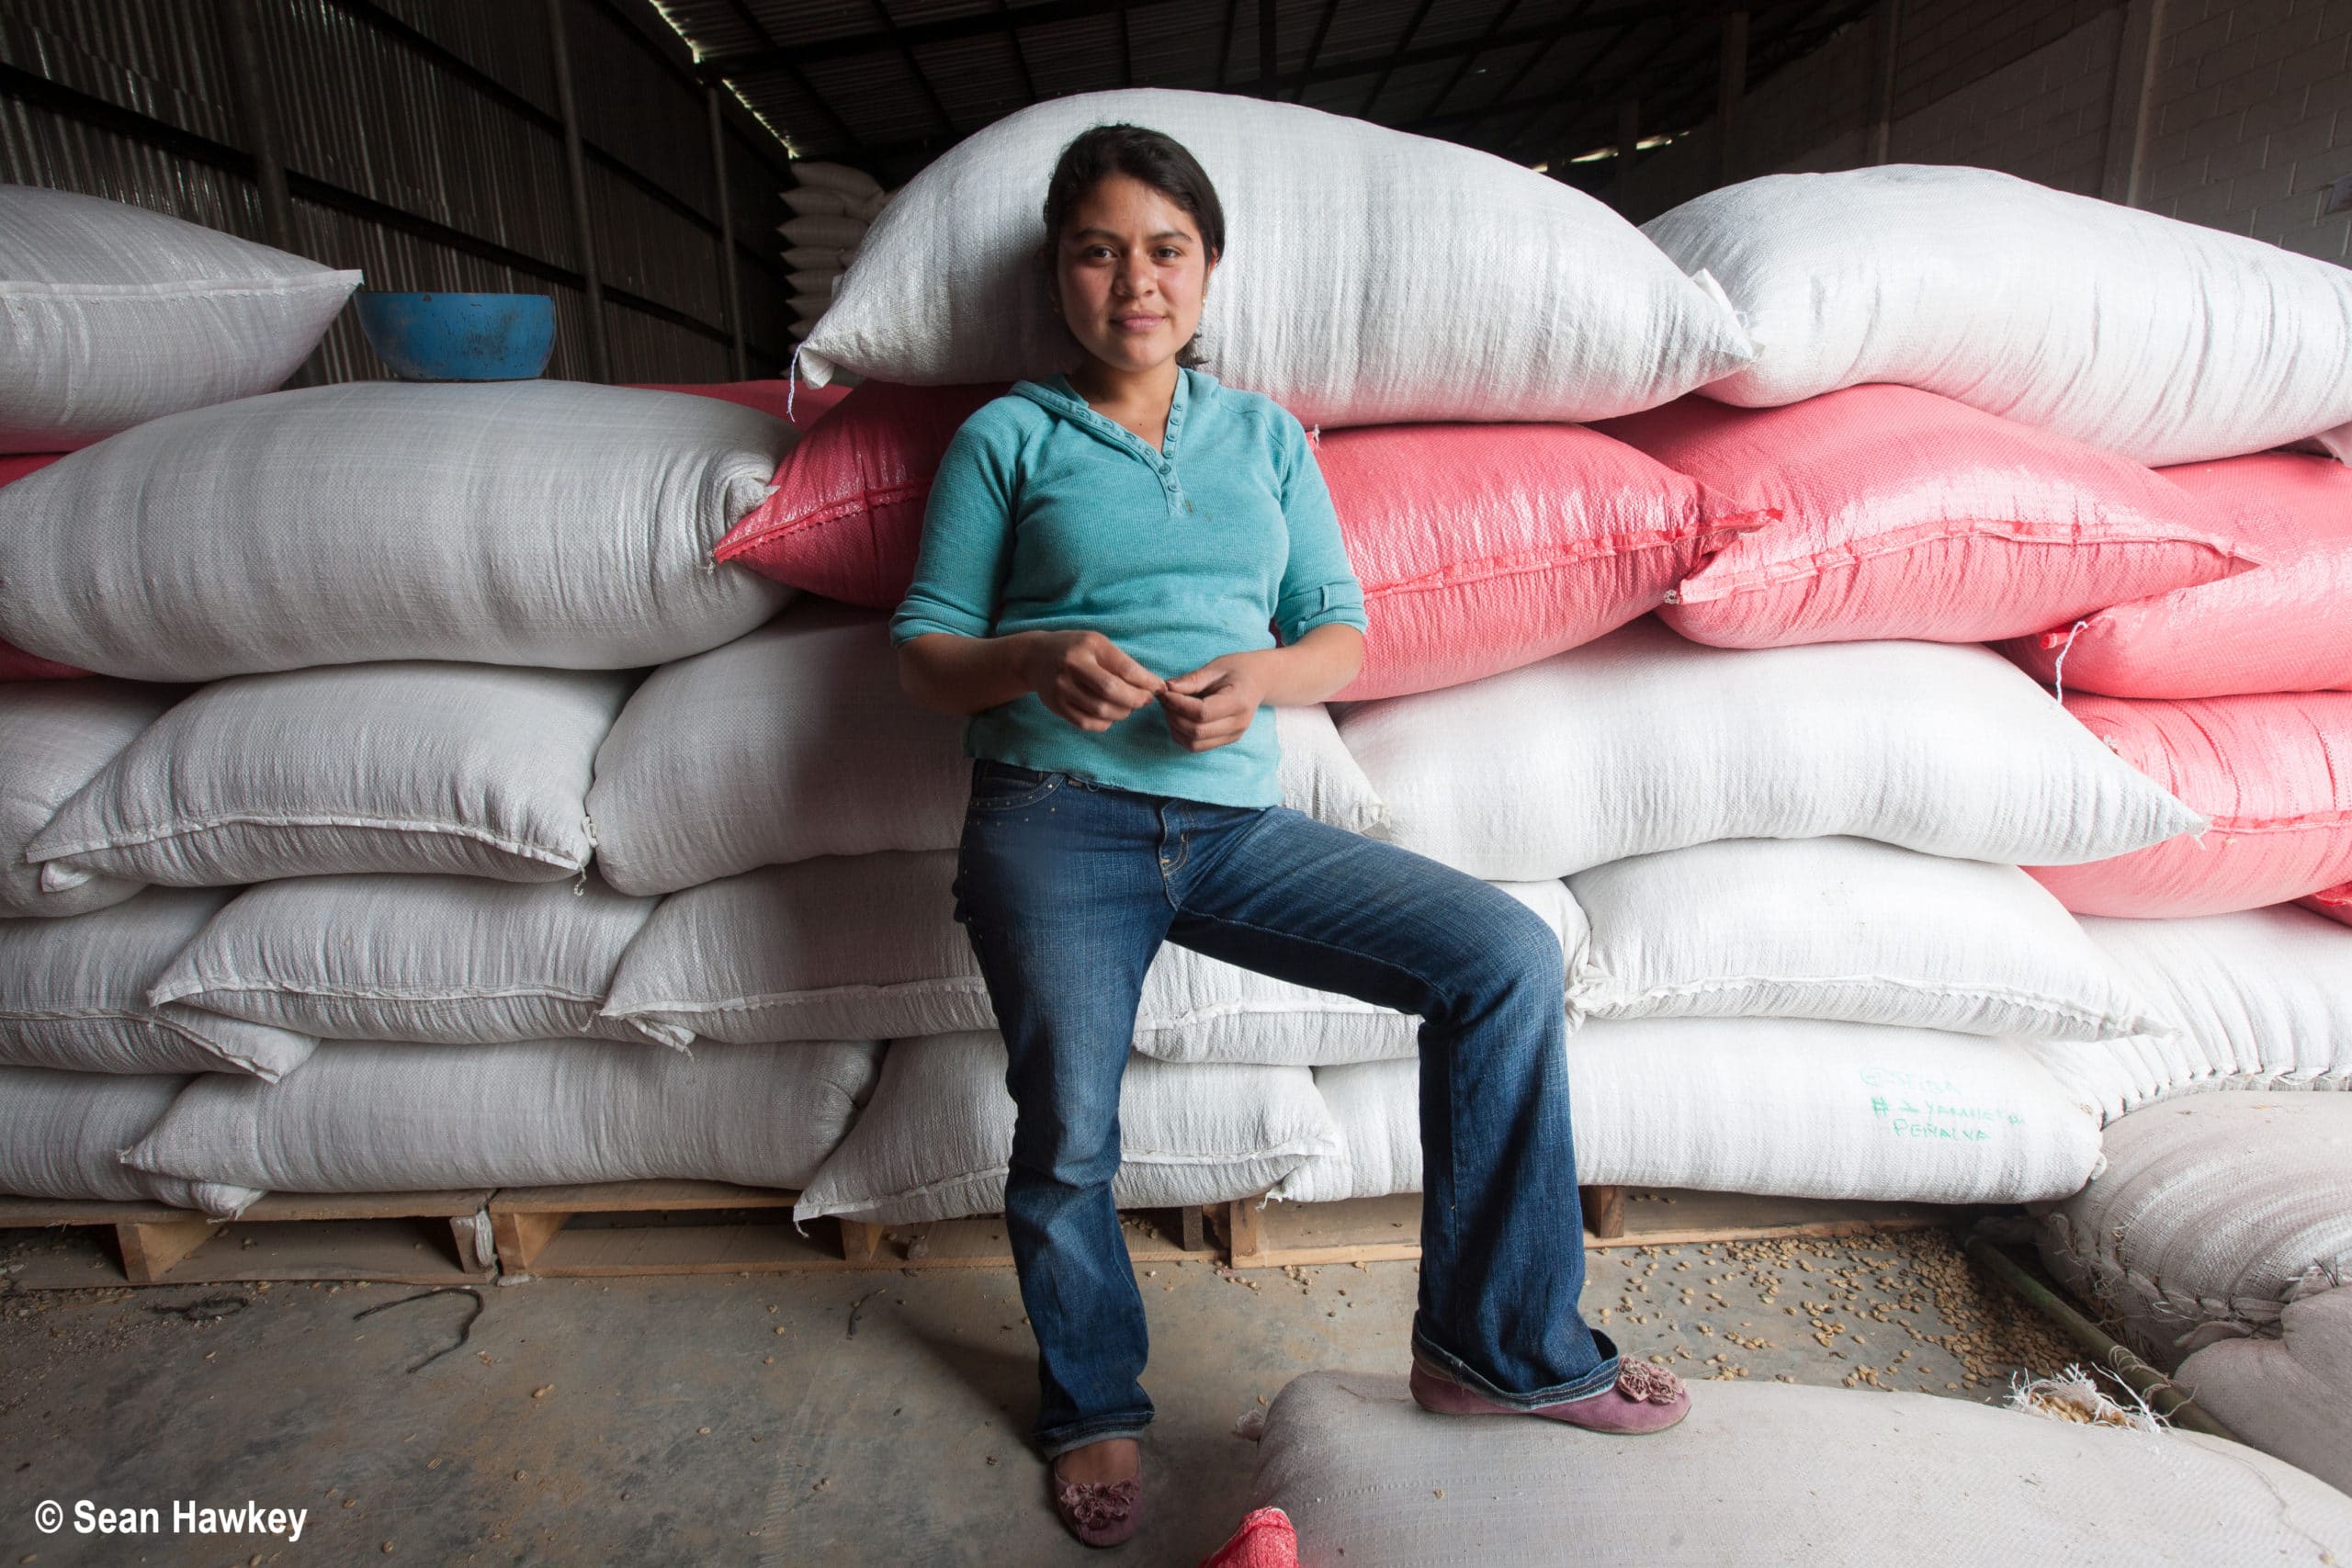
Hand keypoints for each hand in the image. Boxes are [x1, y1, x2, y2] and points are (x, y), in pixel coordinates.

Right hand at [1019, 630, 1164, 732]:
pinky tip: (1110, 715)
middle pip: (1111, 692)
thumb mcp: (1097, 644)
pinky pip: (1087, 723)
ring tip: (1128, 706)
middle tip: (1145, 700)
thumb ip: (1122, 662)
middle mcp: (1073, 666)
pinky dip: (1105, 723)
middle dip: (1135, 700)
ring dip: (1122, 713)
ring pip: (1101, 711)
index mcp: (1089, 646)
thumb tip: (1152, 685)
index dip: (1147, 682)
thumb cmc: (1075, 649)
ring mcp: (1061, 688)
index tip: (1159, 688)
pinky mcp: (1056, 706)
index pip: (1125, 668)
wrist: (1035, 657)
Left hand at [1157, 652, 1269, 751]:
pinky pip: (1197, 746)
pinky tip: (1179, 718)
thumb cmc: (1237, 670)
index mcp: (1239, 702)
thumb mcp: (1216, 667)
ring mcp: (1233, 736)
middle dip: (1173, 716)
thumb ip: (1192, 679)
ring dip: (1175, 728)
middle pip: (1196, 731)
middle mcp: (1238, 724)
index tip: (1165, 692)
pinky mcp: (1226, 741)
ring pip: (1194, 744)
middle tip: (1165, 699)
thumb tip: (1167, 688)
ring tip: (1171, 708)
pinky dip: (1181, 735)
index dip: (1178, 705)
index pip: (1202, 713)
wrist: (1259, 681)